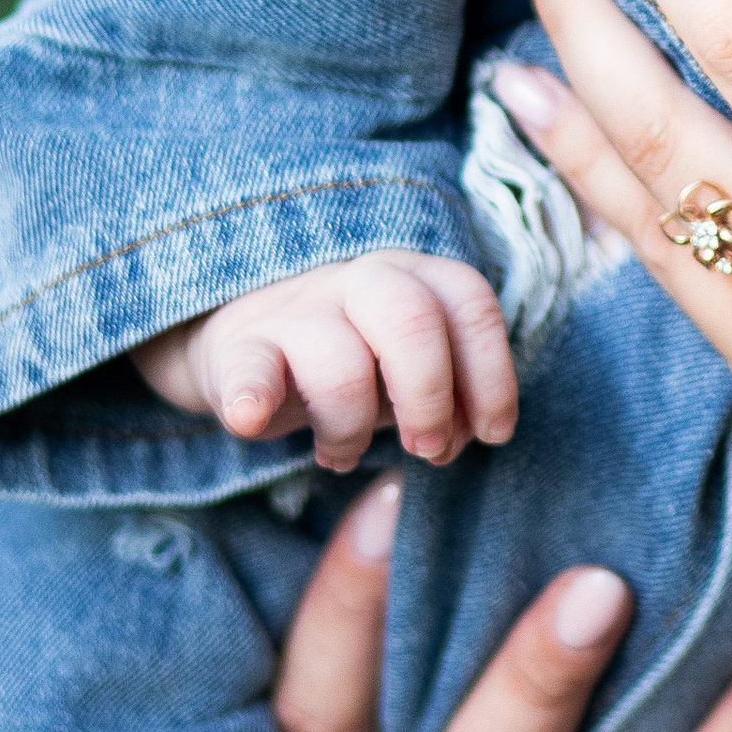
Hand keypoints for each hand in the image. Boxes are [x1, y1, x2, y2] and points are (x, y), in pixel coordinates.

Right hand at [135, 252, 516, 469]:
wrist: (243, 342)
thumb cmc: (349, 362)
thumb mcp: (405, 372)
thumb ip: (446, 399)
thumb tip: (460, 440)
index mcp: (412, 276)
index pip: (470, 303)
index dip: (492, 374)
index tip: (493, 434)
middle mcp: (359, 280)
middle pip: (413, 320)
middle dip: (431, 398)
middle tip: (427, 450)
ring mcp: (295, 308)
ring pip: (341, 365)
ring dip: (352, 430)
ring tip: (342, 455)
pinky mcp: (238, 347)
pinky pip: (249, 370)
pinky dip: (252, 397)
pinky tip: (252, 421)